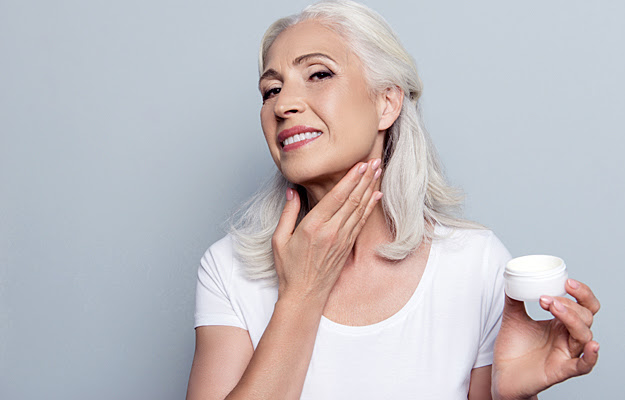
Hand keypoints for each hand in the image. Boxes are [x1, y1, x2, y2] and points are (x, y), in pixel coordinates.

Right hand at [271, 159, 382, 305]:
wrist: (305, 296)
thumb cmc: (289, 269)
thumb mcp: (279, 240)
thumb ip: (288, 213)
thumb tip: (292, 190)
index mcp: (313, 227)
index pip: (336, 197)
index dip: (350, 179)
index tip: (360, 164)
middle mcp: (331, 232)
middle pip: (352, 199)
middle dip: (365, 178)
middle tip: (375, 160)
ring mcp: (342, 240)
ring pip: (360, 208)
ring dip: (370, 188)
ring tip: (378, 171)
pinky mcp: (348, 246)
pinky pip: (361, 221)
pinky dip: (370, 206)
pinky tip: (376, 195)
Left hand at [492, 279, 599, 399]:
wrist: (502, 374)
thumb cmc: (513, 348)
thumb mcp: (512, 317)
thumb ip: (514, 298)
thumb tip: (513, 278)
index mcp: (561, 323)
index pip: (584, 305)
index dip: (581, 293)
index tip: (566, 282)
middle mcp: (568, 337)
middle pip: (586, 317)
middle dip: (568, 304)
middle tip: (545, 298)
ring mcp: (566, 354)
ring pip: (583, 335)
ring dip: (571, 318)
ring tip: (552, 306)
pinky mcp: (561, 370)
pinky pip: (583, 366)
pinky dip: (591, 356)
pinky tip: (592, 346)